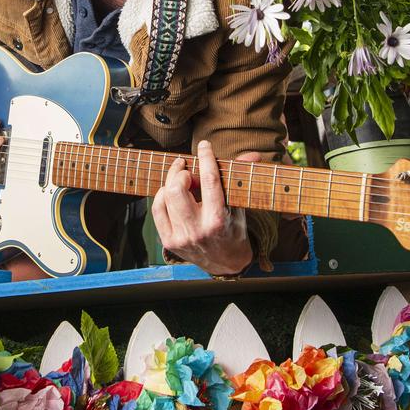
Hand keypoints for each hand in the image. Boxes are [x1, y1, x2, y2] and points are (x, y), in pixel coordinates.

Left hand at [151, 140, 254, 275]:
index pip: (210, 181)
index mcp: (218, 220)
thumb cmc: (233, 230)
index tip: (204, 146)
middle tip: (187, 167)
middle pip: (177, 189)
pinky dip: (161, 195)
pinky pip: (157, 209)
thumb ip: (240, 179)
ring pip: (165, 197)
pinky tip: (170, 192)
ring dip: (171, 181)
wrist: (226, 263)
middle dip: (181, 172)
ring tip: (181, 178)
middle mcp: (198, 230)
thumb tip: (253, 154)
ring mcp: (181, 237)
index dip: (206, 159)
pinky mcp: (169, 241)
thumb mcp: (239, 205)